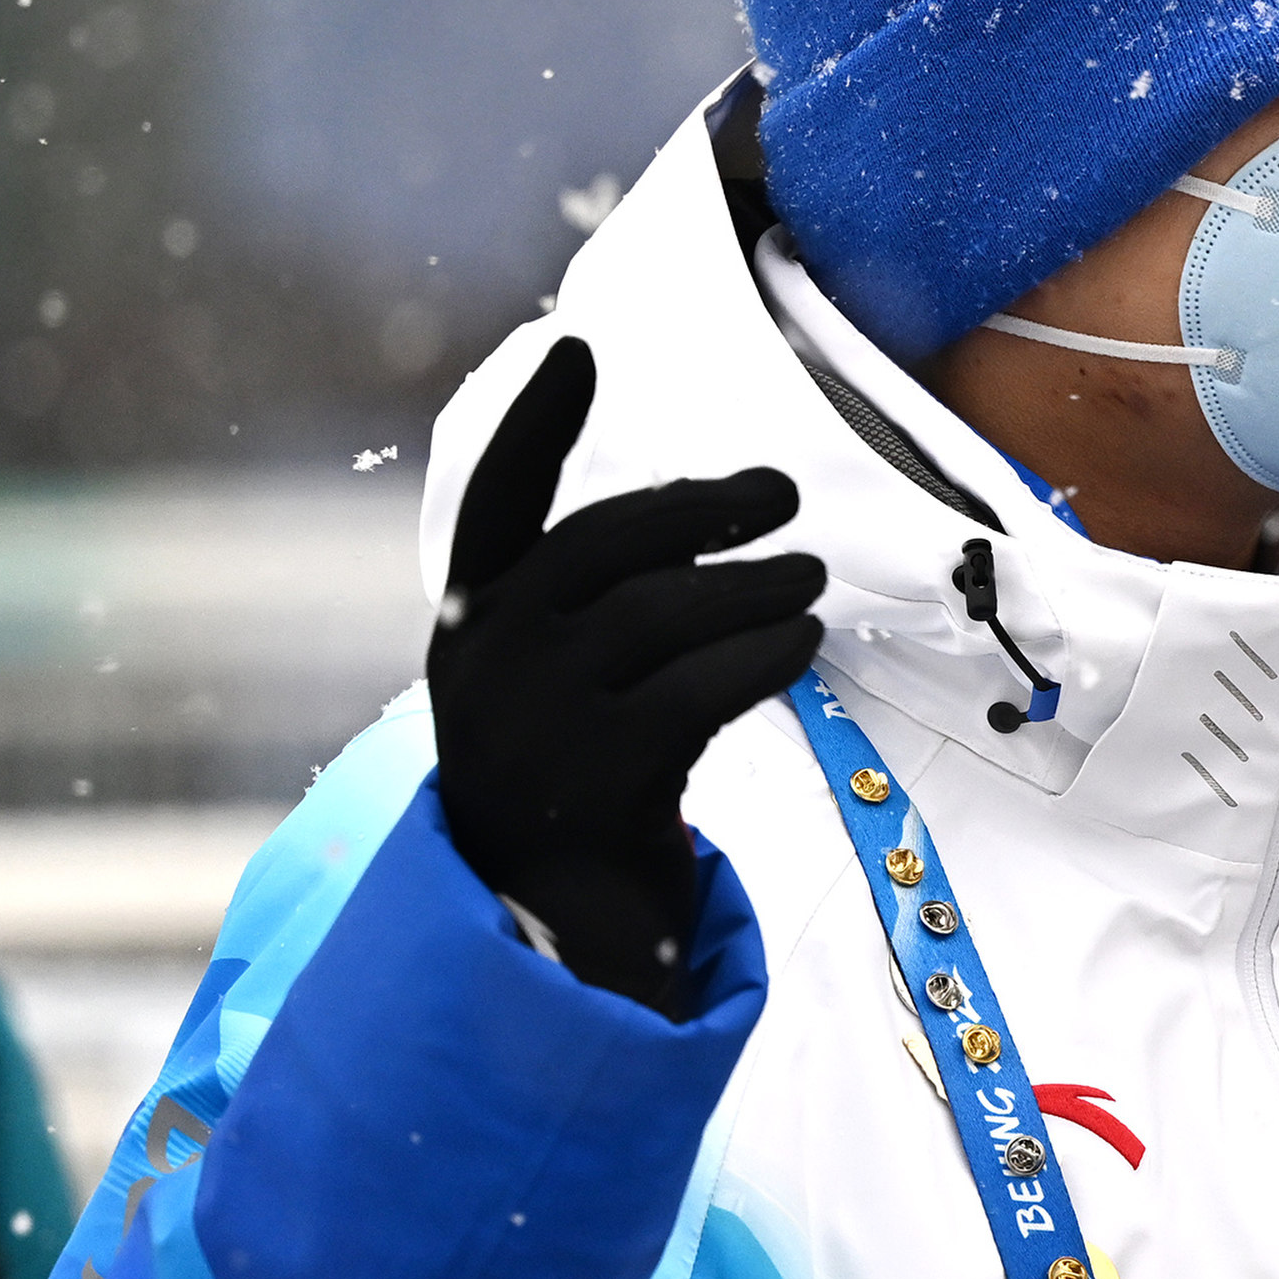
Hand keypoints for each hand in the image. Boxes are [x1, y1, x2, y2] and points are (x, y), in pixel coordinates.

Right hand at [427, 340, 824, 1012]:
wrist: (550, 932)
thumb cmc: (571, 782)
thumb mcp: (545, 684)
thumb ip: (587, 604)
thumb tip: (705, 507)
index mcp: (469, 626)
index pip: (498, 502)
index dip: (536, 423)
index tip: (577, 346)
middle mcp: (489, 662)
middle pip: (605, 544)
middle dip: (703, 508)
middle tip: (781, 495)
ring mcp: (539, 722)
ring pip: (666, 613)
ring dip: (756, 586)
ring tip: (808, 580)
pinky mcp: (601, 779)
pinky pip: (703, 687)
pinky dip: (765, 654)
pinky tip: (800, 643)